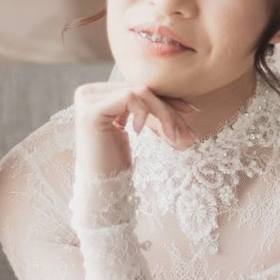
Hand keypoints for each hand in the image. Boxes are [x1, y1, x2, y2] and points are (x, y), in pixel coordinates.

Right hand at [73, 80, 197, 179]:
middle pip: (140, 89)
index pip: (138, 88)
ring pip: (140, 92)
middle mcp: (88, 93)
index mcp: (97, 94)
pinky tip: (139, 132)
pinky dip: (144, 112)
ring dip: (164, 114)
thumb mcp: (135, 127)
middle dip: (169, 110)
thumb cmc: (117, 164)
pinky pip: (130, 97)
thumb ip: (145, 106)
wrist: (101, 191)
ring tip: (173, 138)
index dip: (166, 99)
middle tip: (188, 135)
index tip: (192, 112)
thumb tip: (179, 96)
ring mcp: (87, 100)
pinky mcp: (91, 111)